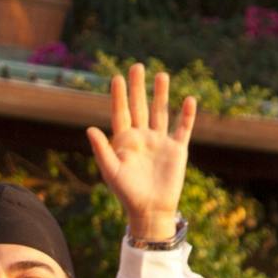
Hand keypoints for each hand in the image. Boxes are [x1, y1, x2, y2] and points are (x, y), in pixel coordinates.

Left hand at [84, 62, 197, 241]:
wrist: (150, 210)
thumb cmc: (127, 193)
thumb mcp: (112, 171)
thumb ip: (102, 150)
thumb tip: (89, 129)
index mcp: (124, 140)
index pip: (121, 112)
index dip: (119, 96)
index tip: (117, 77)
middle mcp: (142, 137)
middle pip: (140, 106)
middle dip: (139, 88)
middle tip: (138, 66)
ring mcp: (160, 142)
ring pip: (161, 112)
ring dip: (162, 94)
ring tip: (162, 75)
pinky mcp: (177, 149)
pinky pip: (183, 128)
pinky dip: (186, 115)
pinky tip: (188, 100)